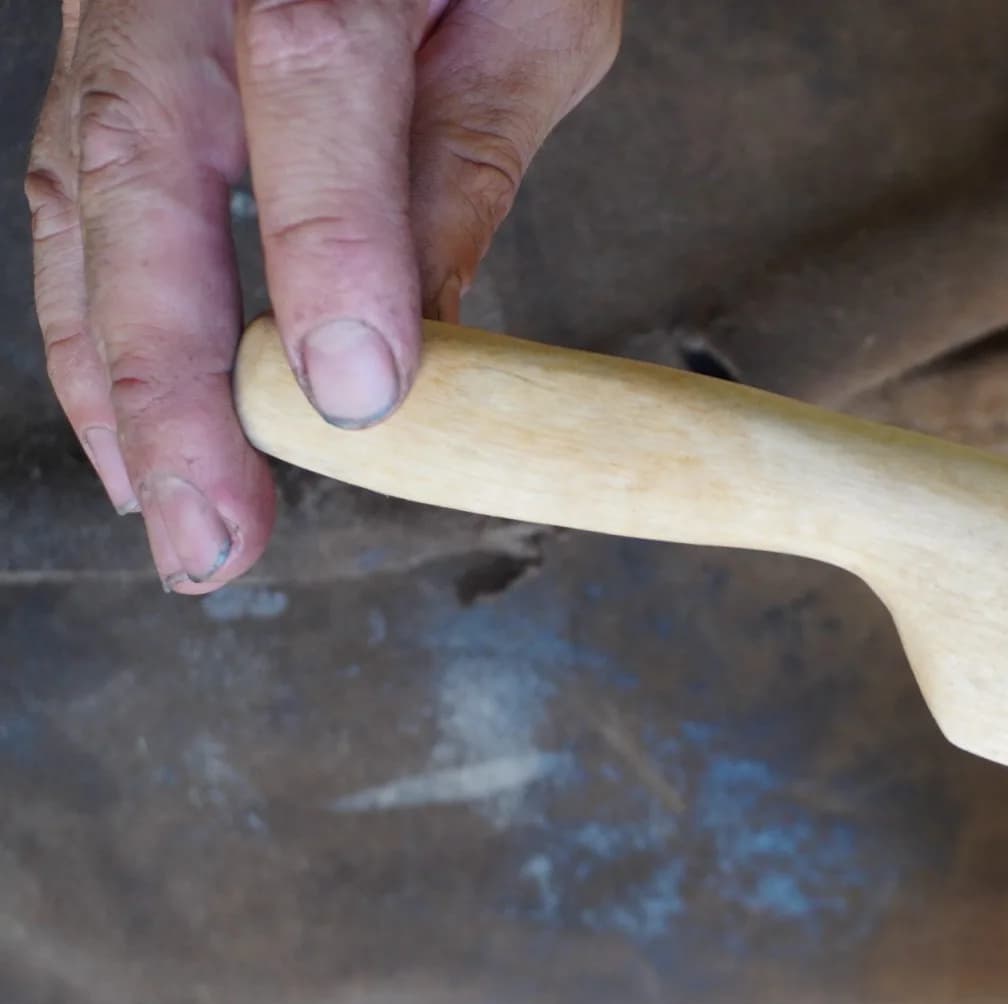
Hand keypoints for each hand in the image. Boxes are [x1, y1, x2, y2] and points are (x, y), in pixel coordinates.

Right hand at [27, 0, 619, 590]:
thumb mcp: (532, 17)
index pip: (313, 79)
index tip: (355, 401)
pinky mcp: (102, 50)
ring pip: (78, 191)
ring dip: (113, 375)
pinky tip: (126, 421)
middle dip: (174, 374)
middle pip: (146, 161)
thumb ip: (461, 159)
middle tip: (217, 537)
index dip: (330, 245)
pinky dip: (91, 316)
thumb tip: (422, 340)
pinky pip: (67, 185)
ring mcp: (121, 2)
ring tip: (170, 516)